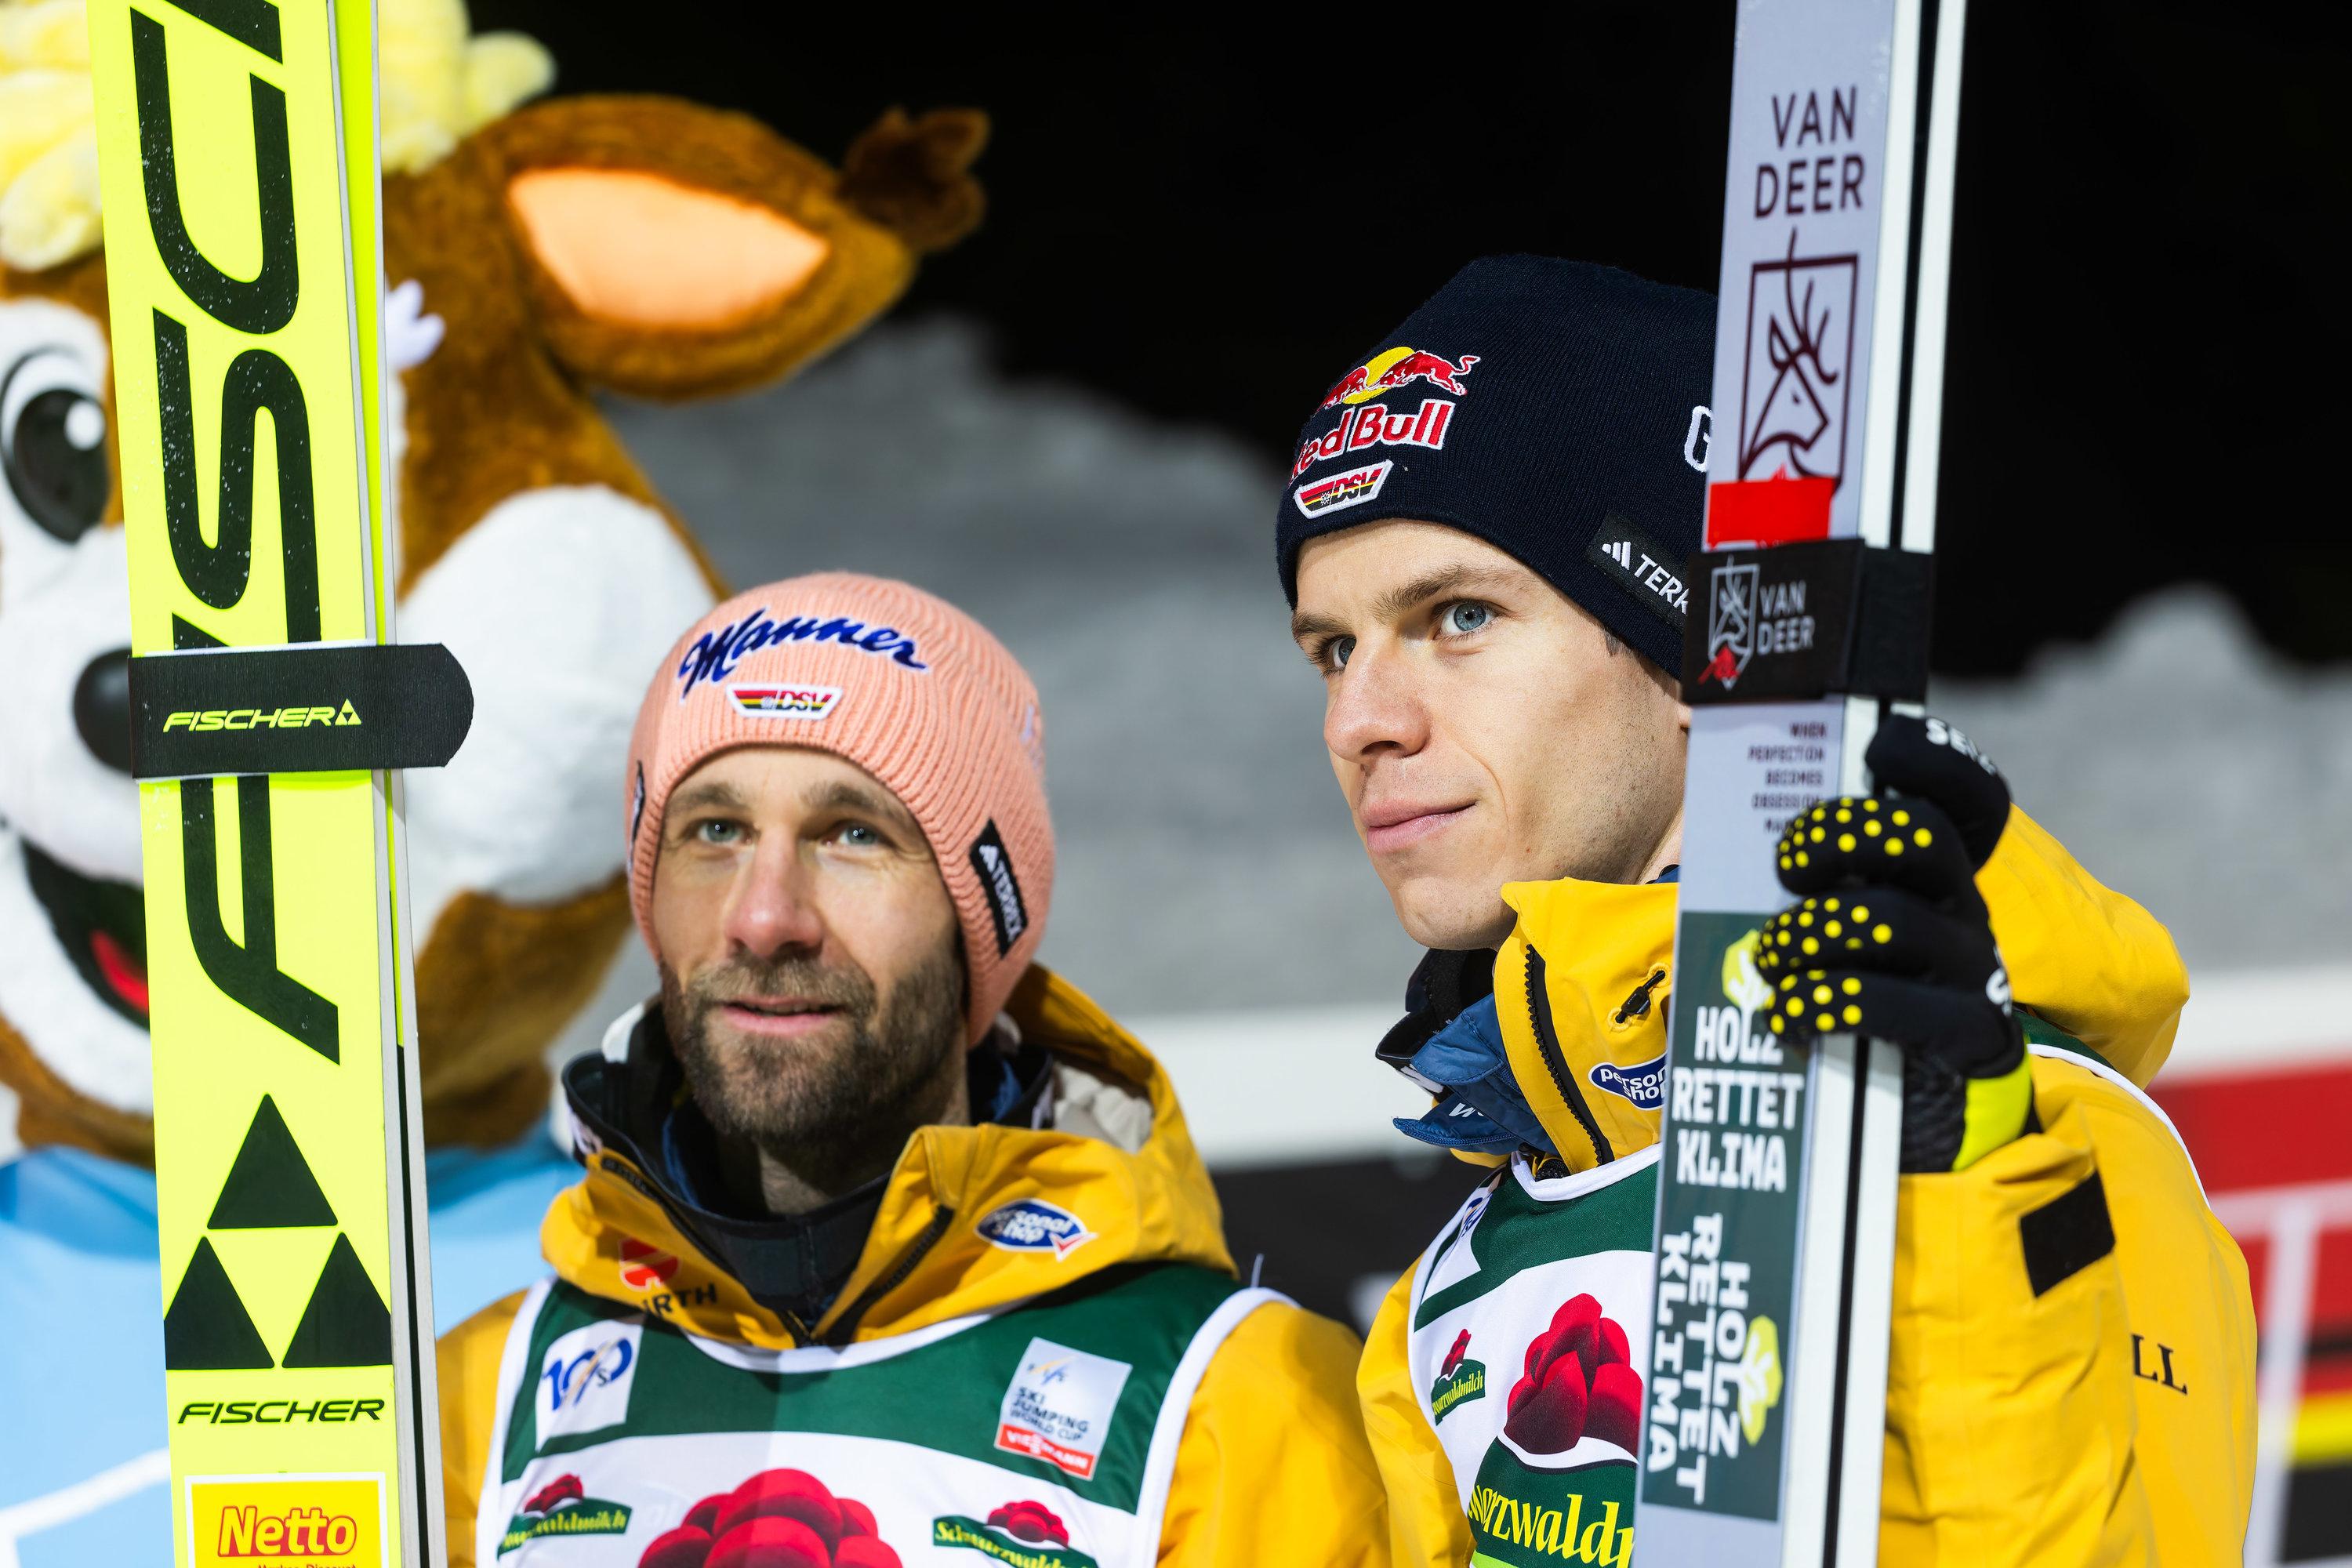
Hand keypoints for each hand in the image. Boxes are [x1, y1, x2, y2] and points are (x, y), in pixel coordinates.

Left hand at [1753, 715, 2030, 1172]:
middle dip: (1843, 835)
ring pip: (1896, 920)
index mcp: (1934, 869)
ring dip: (1814, 930)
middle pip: (1923, 837)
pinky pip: (1902, 1009)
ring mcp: (1971, 969)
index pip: (1967, 795)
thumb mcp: (1830, 922)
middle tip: (1788, 866)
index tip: (1877, 743)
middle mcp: (1962, 906)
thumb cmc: (1847, 992)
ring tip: (1774, 957)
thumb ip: (1800, 875)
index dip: (1933, 757)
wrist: (1901, 1107)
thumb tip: (1717, 818)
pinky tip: (1787, 1014)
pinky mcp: (1968, 1037)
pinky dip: (1830, 1005)